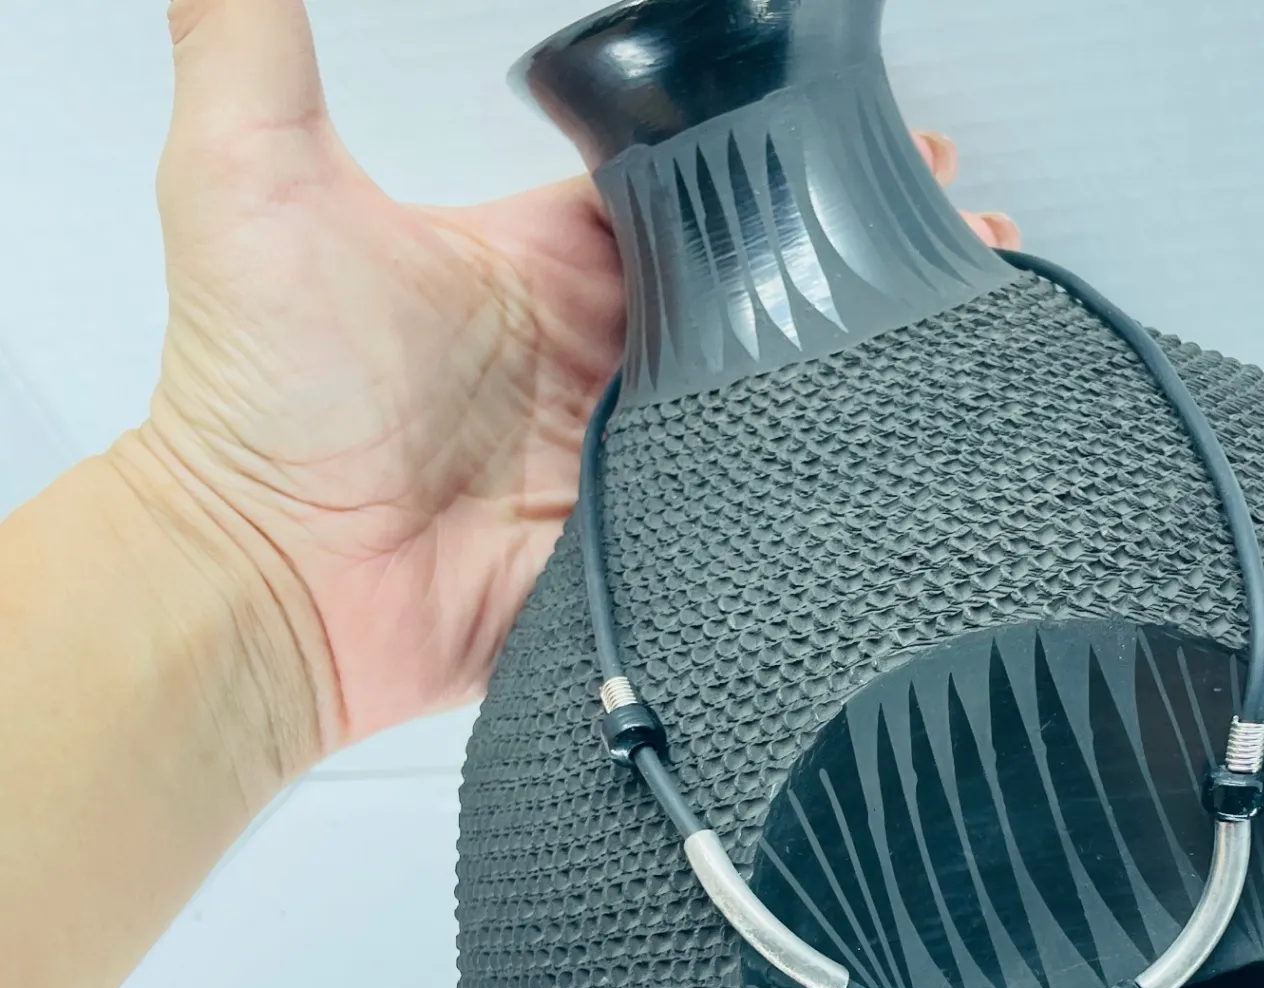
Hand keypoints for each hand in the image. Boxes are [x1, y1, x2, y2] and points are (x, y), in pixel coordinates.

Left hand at [140, 0, 1019, 762]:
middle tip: (940, 226)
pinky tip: (890, 435)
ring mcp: (640, 449)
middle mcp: (608, 350)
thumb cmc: (262, 401)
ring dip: (857, 355)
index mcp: (547, 255)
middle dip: (848, 251)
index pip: (689, 179)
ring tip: (950, 315)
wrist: (284, 587)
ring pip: (774, 391)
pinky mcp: (657, 538)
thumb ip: (244, 33)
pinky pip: (753, 498)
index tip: (856, 120)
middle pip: (756, 284)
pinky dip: (819, 473)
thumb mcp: (248, 181)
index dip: (774, 149)